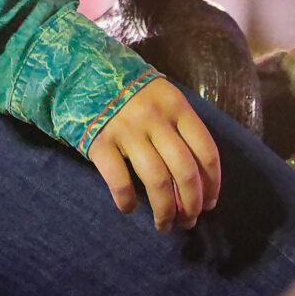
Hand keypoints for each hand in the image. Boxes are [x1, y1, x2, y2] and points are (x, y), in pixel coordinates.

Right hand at [87, 76, 220, 229]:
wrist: (82, 71)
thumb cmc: (129, 91)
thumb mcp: (161, 97)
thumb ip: (179, 126)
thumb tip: (198, 177)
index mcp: (176, 106)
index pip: (206, 151)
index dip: (212, 184)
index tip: (209, 203)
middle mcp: (155, 118)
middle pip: (184, 171)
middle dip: (191, 204)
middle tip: (188, 221)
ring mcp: (126, 130)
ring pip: (156, 181)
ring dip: (164, 210)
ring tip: (164, 224)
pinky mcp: (100, 142)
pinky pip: (119, 181)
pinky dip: (126, 201)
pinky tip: (129, 209)